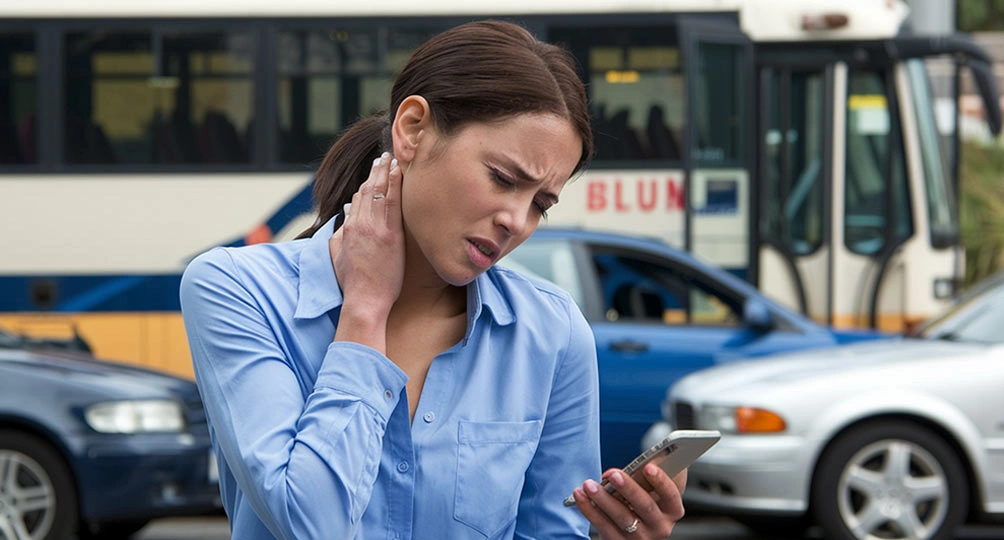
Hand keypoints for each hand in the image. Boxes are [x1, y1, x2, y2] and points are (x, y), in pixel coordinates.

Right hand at [329, 152, 404, 350]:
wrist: (364, 300)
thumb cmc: (353, 283)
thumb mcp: (338, 255)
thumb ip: (340, 234)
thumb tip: (346, 215)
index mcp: (347, 229)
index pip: (357, 199)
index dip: (367, 182)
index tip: (374, 171)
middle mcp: (359, 224)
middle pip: (368, 190)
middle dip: (376, 171)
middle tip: (384, 156)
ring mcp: (374, 228)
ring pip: (379, 192)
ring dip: (385, 172)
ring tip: (391, 158)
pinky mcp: (390, 235)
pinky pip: (392, 203)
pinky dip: (395, 184)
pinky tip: (399, 172)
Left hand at [573, 466, 686, 538]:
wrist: (634, 526)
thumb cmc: (644, 496)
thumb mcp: (655, 484)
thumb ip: (656, 469)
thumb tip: (653, 454)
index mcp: (672, 510)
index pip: (671, 495)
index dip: (661, 481)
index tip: (648, 466)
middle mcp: (660, 527)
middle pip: (645, 507)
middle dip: (628, 489)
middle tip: (613, 474)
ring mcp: (640, 537)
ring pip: (622, 518)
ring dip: (603, 499)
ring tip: (589, 484)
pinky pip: (603, 526)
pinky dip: (589, 510)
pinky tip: (580, 495)